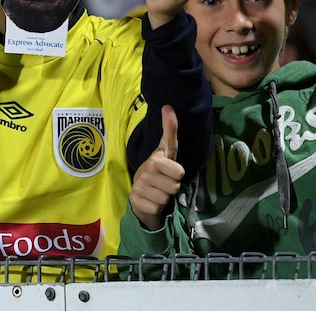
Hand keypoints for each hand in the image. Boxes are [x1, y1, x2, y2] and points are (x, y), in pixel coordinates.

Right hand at [130, 105, 184, 230]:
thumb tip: (168, 106)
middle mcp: (144, 172)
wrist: (143, 192)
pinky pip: (157, 209)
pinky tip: (151, 200)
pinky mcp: (135, 201)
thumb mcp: (167, 150)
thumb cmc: (160, 170)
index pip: (180, 172)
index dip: (178, 175)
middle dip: (171, 188)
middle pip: (174, 187)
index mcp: (154, 160)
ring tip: (158, 192)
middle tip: (163, 184)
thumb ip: (170, 129)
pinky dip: (156, 208)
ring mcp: (138, 187)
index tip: (170, 172)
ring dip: (164, 198)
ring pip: (166, 199)